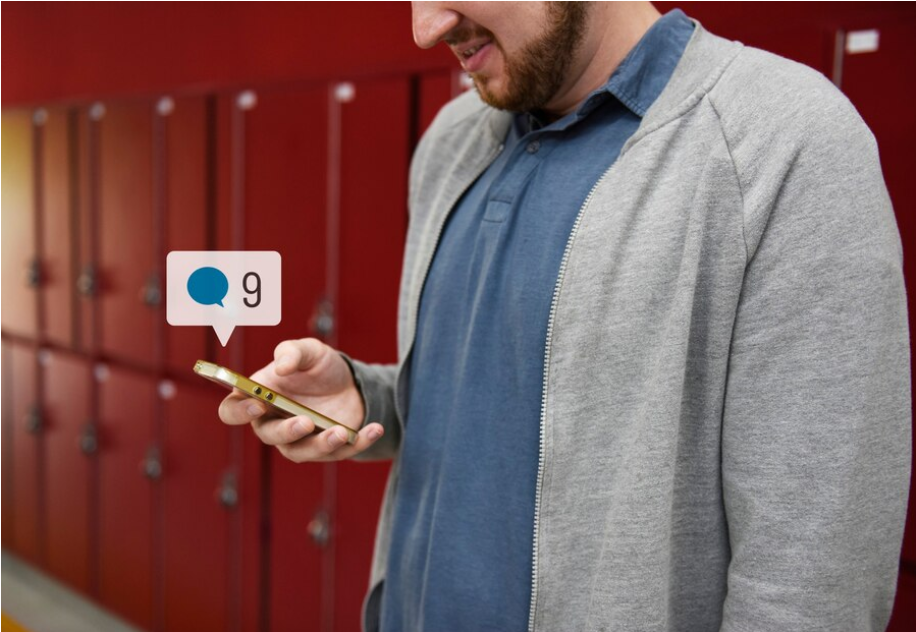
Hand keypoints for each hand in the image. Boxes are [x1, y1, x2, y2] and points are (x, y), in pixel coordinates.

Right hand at [218, 338, 383, 461]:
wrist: (350, 382)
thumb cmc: (319, 367)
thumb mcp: (309, 351)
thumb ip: (292, 352)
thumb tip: (280, 367)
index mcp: (259, 398)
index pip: (232, 411)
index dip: (239, 411)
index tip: (257, 404)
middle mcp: (274, 423)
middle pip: (268, 436)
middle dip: (287, 432)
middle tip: (305, 421)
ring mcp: (300, 440)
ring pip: (301, 452)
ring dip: (321, 445)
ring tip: (339, 431)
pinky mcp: (327, 449)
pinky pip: (339, 453)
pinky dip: (358, 443)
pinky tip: (374, 429)